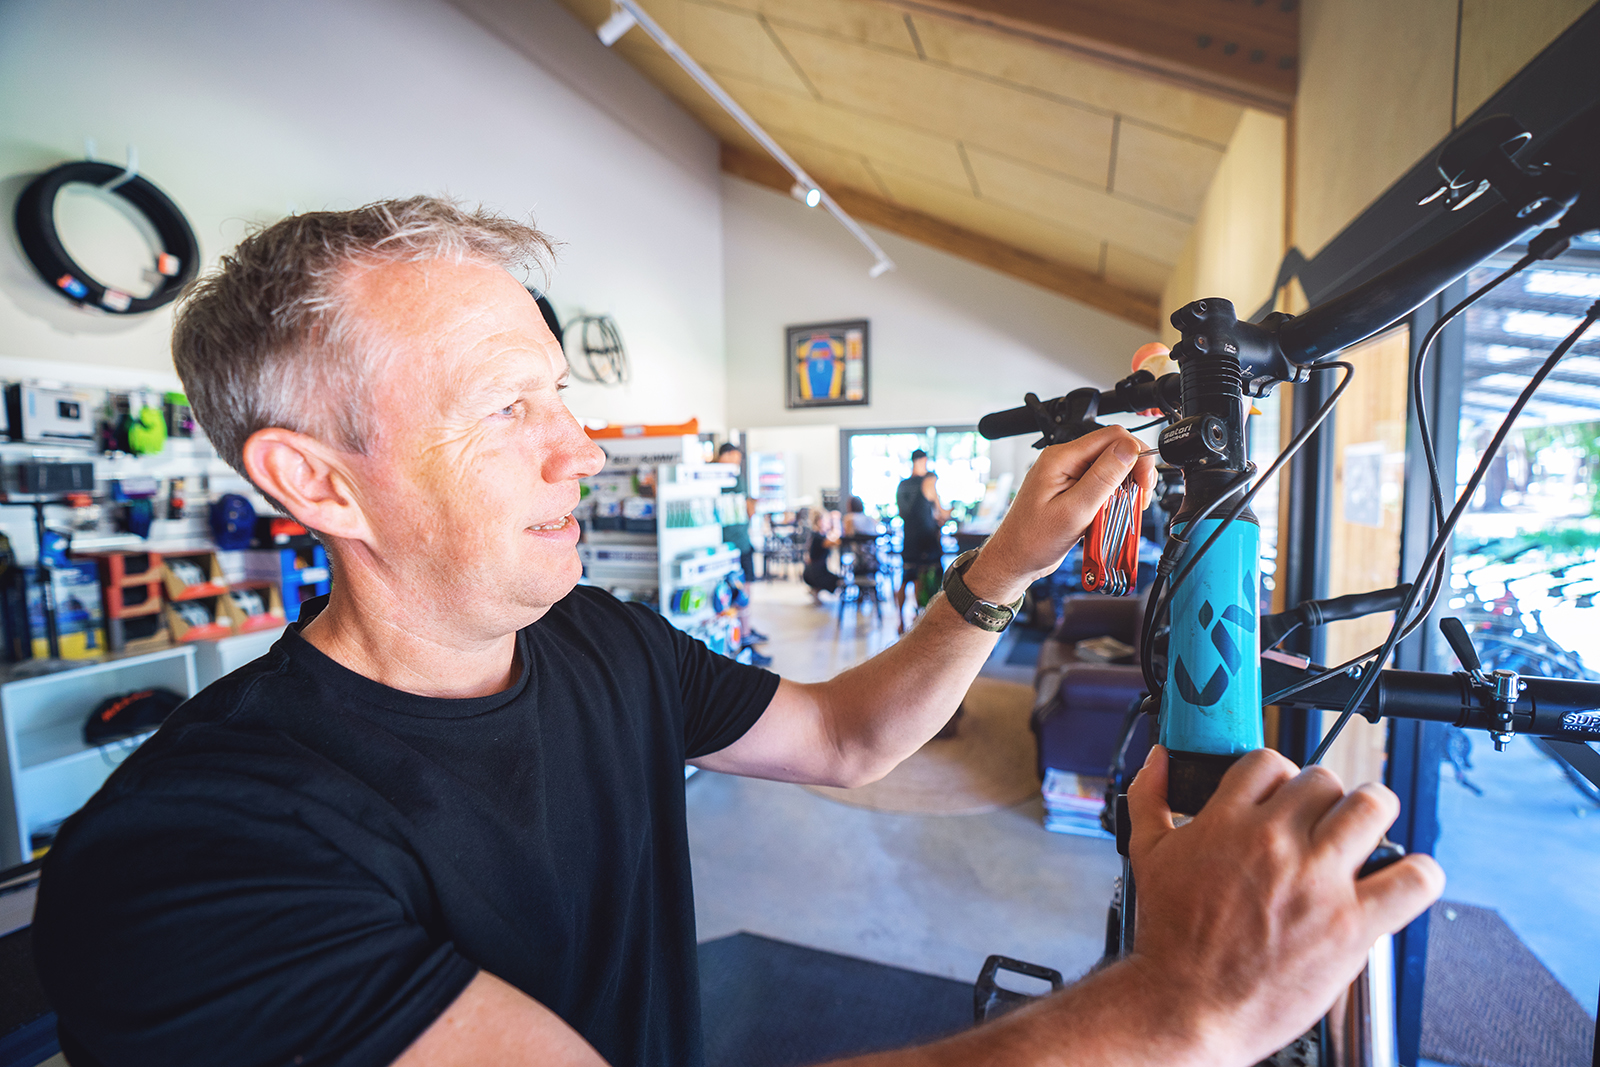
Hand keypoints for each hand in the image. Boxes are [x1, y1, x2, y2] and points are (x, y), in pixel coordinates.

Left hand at [964, 426, 1155, 602]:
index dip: (1136, 455)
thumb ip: (1102, 478)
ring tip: (1129, 508)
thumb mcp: (1074, 511)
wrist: (1014, 561)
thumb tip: (1128, 449)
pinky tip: (1114, 514)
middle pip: (1114, 451)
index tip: (1146, 482)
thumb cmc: (1032, 540)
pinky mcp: (1073, 491)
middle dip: (1135, 472)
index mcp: (1061, 458)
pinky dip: (1114, 499)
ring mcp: (1068, 476)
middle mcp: (1065, 461)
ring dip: (1126, 488)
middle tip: (1141, 498)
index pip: (1112, 437)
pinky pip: (1102, 486)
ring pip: (1111, 469)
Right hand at [1122, 746, 1444, 1064]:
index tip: (1283, 798)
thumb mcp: (1146, 854)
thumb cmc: (1169, 937)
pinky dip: (1418, 873)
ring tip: (1366, 834)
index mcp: (1226, 822)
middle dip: (1324, 798)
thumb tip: (1159, 760)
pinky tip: (1400, 878)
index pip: (1269, 762)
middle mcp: (1274, 843)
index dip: (1279, 776)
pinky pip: (1412, 879)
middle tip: (1322, 823)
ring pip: (1372, 807)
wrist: (1186, 1004)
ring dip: (1374, 813)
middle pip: (1324, 780)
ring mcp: (1317, 882)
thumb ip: (1150, 797)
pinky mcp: (1351, 924)